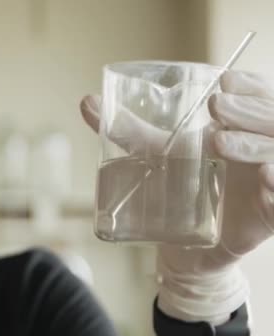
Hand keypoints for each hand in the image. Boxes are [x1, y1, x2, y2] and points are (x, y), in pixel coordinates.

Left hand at [80, 70, 273, 323]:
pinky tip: (264, 178)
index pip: (260, 96)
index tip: (223, 82)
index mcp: (243, 129)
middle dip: (248, 111)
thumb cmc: (176, 191)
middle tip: (216, 109)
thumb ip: (127, 129)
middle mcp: (263, 150)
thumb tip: (86, 101)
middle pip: (273, 119)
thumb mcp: (154, 156)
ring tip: (221, 142)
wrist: (183, 246)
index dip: (248, 87)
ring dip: (256, 145)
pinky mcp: (272, 215)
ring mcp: (271, 181)